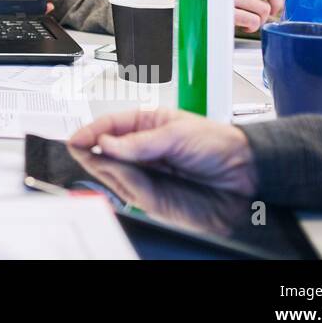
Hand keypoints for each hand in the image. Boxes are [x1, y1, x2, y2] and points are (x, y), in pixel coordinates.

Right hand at [68, 107, 258, 195]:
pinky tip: (123, 179)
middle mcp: (143, 150)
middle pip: (106, 151)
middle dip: (92, 151)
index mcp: (147, 125)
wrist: (246, 174)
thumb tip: (107, 143)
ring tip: (99, 161)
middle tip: (80, 150)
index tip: (76, 138)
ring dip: (105, 169)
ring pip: (113, 173)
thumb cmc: (219, 144)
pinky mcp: (153, 197)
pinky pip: (130, 192)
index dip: (91, 131)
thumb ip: (139, 142)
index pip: (110, 126)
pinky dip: (124, 186)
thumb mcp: (176, 134)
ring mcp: (147, 174)